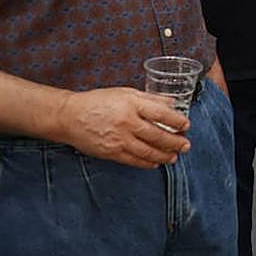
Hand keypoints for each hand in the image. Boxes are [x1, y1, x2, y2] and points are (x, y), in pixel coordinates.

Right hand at [55, 87, 190, 168]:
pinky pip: (133, 160)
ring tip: (174, 157)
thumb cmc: (98, 101)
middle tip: (186, 145)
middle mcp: (126, 122)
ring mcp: (118, 140)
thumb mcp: (125, 93)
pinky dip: (147, 163)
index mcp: (131, 104)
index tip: (186, 125)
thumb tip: (171, 104)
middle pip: (157, 135)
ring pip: (147, 151)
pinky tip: (155, 163)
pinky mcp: (111, 153)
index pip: (161, 114)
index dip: (177, 121)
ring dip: (164, 155)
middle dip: (175, 142)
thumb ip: (149, 98)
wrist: (69, 116)